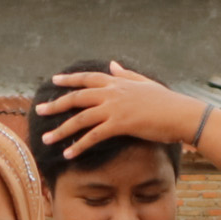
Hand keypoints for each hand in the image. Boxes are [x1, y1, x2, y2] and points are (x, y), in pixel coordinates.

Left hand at [31, 60, 200, 163]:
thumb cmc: (168, 102)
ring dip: (61, 130)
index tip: (54, 81)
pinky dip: (79, 146)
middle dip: (56, 105)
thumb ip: (126, 75)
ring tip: (46, 139)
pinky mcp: (120, 124)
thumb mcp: (145, 84)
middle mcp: (112, 93)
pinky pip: (93, 136)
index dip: (70, 80)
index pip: (88, 78)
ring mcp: (115, 108)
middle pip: (77, 98)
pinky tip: (68, 154)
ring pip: (80, 118)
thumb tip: (113, 65)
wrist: (181, 114)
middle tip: (39, 111)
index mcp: (118, 82)